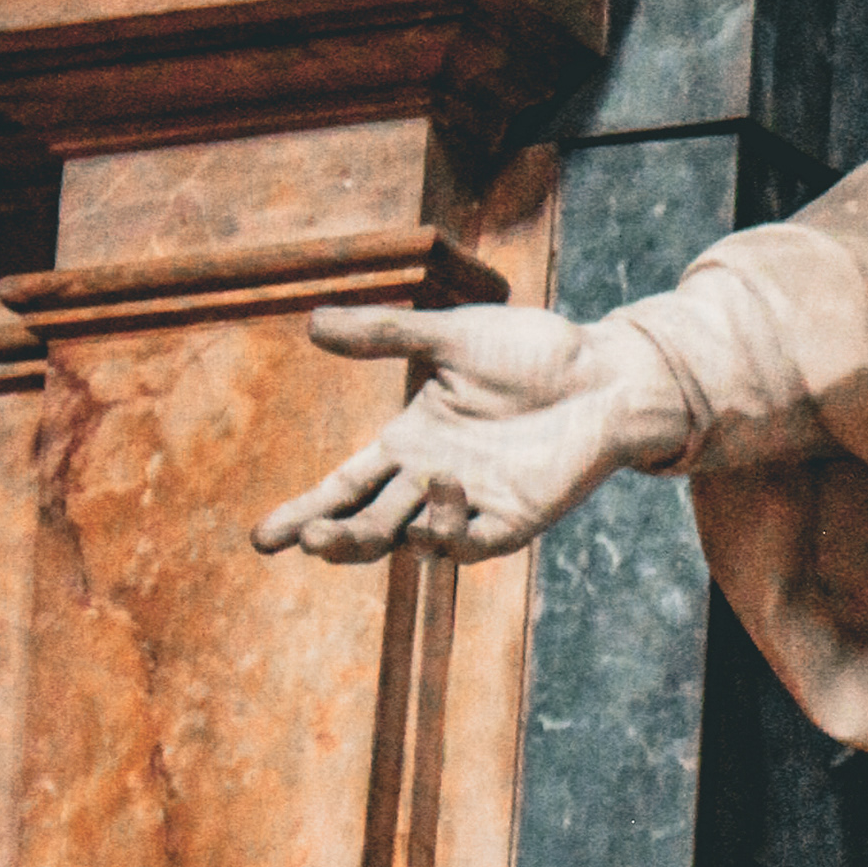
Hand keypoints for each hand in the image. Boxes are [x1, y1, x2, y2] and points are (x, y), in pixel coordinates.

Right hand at [251, 301, 681, 568]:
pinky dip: (448, 531)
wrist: (605, 371)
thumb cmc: (531, 350)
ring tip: (352, 529)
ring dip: (379, 539)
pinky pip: (470, 542)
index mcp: (408, 442)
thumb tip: (312, 323)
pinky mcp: (514, 519)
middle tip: (308, 538)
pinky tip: (438, 500)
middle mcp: (431, 481)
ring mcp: (473, 505)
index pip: (343, 487)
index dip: (304, 511)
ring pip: (410, 541)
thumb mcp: (450, 335)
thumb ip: (385, 334)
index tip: (262, 539)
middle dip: (334, 538)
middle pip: (368, 524)